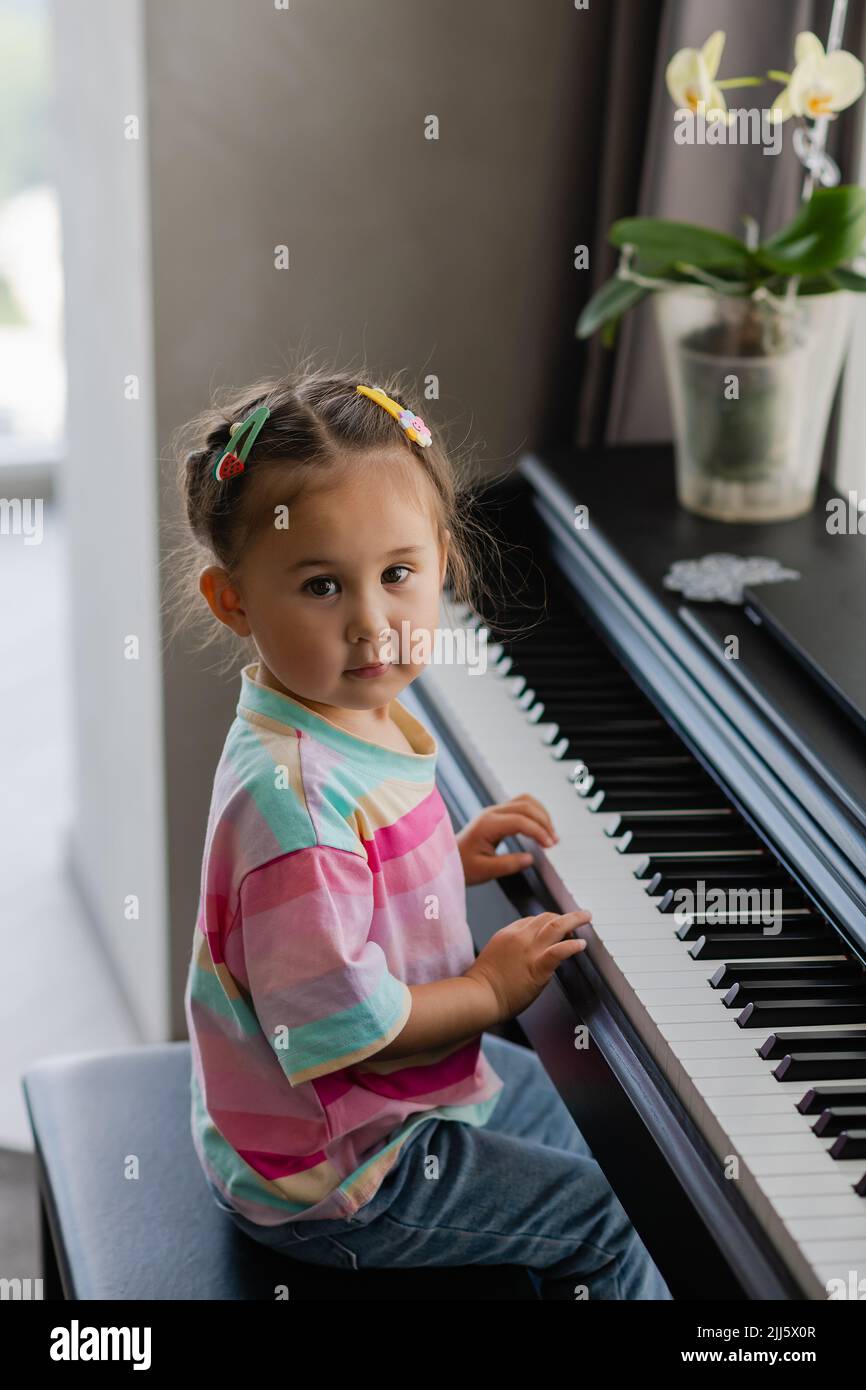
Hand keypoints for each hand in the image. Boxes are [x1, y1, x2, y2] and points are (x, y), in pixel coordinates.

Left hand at [456, 793, 558, 886]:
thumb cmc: (463, 866)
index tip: (549, 845)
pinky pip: (521, 805)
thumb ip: (508, 865)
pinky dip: (535, 813)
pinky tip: (541, 827)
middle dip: (543, 822)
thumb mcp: (485, 871)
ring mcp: (494, 811)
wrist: (447, 860)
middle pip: (525, 806)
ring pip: (525, 801)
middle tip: (553, 841)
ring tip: (550, 833)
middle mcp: (491, 813)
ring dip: (541, 814)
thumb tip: (530, 859)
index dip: (538, 831)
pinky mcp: (497, 814)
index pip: (520, 820)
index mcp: (487, 825)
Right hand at [465, 910, 591, 1020]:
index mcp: (507, 934)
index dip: (547, 921)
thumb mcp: (494, 957)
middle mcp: (519, 937)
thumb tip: (523, 955)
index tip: (557, 925)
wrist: (479, 996)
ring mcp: (529, 951)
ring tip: (586, 917)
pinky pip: (559, 950)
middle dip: (562, 917)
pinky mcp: (537, 967)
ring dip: (573, 919)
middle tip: (575, 921)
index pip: (531, 920)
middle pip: (545, 918)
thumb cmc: (482, 984)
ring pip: (555, 926)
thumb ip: (509, 951)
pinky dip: (572, 945)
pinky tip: (581, 944)